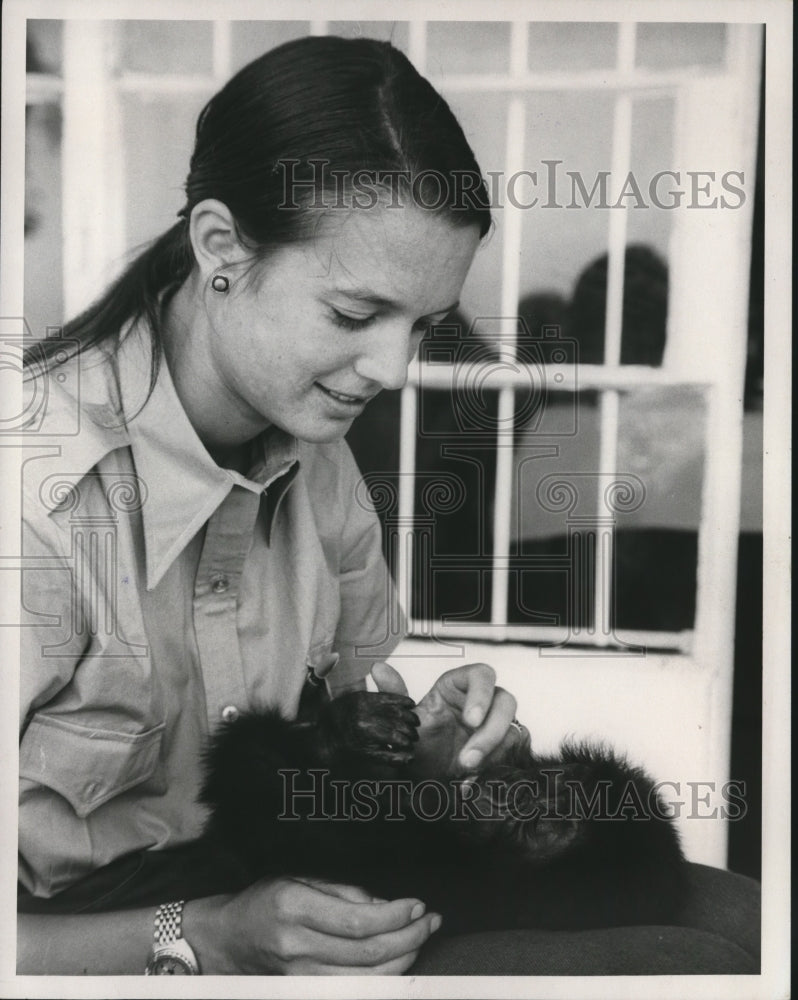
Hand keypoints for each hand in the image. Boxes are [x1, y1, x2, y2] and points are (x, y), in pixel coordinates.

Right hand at [187, 876, 440, 974]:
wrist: (228, 938)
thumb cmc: (267, 900)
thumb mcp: (302, 879)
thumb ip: (345, 893)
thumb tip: (387, 908)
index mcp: (295, 907)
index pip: (359, 921)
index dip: (397, 916)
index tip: (418, 905)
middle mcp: (297, 945)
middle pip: (369, 953)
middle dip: (409, 937)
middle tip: (430, 920)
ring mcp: (300, 975)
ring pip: (367, 978)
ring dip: (404, 959)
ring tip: (420, 937)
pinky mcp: (303, 990)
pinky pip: (353, 989)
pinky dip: (382, 978)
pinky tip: (397, 960)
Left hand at [371, 662, 516, 776]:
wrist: (422, 786)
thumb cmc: (415, 747)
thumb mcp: (402, 724)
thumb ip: (394, 695)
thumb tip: (378, 668)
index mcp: (457, 687)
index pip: (481, 675)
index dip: (481, 694)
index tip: (470, 721)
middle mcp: (482, 702)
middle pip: (505, 701)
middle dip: (490, 732)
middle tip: (467, 759)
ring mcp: (497, 725)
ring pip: (514, 728)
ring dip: (493, 752)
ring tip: (466, 772)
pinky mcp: (507, 747)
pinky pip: (516, 751)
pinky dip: (499, 765)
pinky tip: (475, 781)